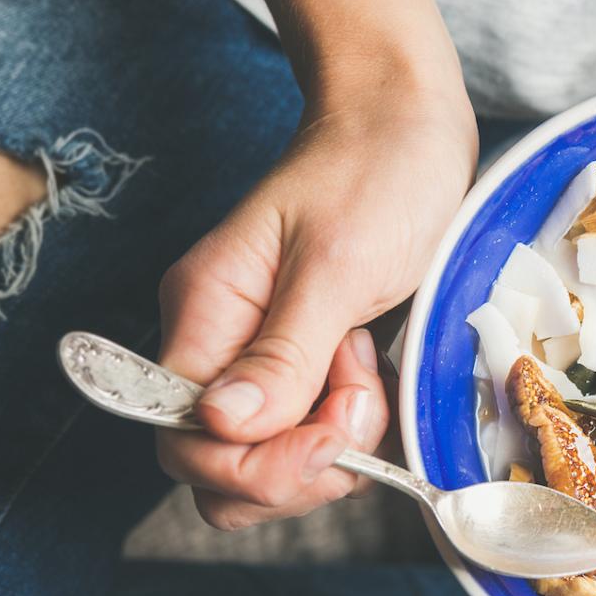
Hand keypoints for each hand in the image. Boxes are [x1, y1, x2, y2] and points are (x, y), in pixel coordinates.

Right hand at [156, 94, 476, 528]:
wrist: (410, 125)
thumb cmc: (375, 172)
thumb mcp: (335, 264)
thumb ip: (283, 352)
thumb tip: (221, 426)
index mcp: (204, 315)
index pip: (185, 440)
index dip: (258, 463)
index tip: (336, 425)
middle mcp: (223, 347)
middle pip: (222, 470)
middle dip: (300, 464)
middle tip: (361, 400)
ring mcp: (267, 361)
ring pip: (272, 464)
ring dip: (335, 448)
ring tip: (373, 373)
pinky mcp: (312, 368)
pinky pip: (315, 437)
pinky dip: (356, 432)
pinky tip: (384, 379)